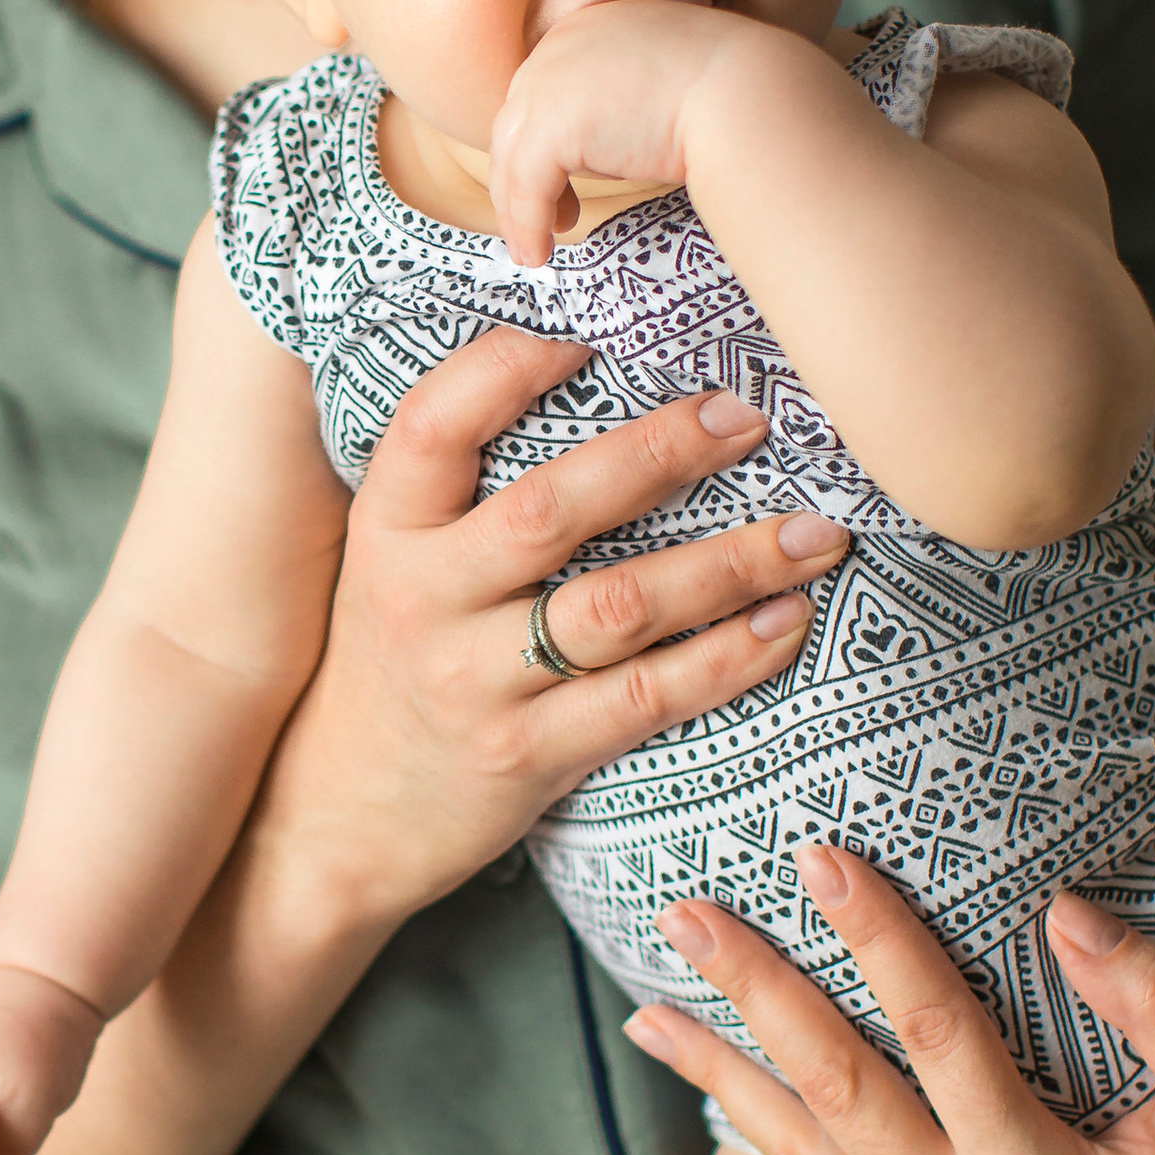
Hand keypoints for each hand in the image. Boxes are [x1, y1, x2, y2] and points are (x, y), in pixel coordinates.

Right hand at [257, 324, 849, 932]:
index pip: (433, 426)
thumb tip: (584, 370)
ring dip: (731, 564)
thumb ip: (460, 489)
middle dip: (661, 453)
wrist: (339, 815)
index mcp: (387, 529)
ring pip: (619, 607)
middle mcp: (423, 597)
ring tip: (815, 534)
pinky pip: (646, 697)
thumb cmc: (394, 660)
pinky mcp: (527, 757)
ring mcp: (476, 682)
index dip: (507, 370)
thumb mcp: (392, 561)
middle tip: (748, 417)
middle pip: (552, 509)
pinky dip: (728, 657)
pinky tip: (788, 622)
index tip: (592, 339)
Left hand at [487, 2, 819, 265]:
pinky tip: (539, 253)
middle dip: (523, 175)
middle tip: (547, 218)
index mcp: (591, 27)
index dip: (544, 138)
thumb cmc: (730, 94)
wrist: (748, 95)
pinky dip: (526, 224)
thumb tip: (611, 144)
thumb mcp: (665, 81)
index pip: (546, 88)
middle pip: (519, 119)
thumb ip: (626, 99)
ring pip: (513, 155)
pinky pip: (524, 185)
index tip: (558, 179)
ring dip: (519, 209)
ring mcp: (550, 80)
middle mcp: (561, 43)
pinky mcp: (552, 124)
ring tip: (535, 249)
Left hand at [623, 848, 1154, 1154]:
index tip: (818, 856)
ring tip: (645, 1002)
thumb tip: (1063, 909)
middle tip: (684, 911)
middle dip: (753, 993)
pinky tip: (710, 1081)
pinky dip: (757, 1135)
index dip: (876, 938)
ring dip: (719, 1071)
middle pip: (833, 1092)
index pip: (935, 1035)